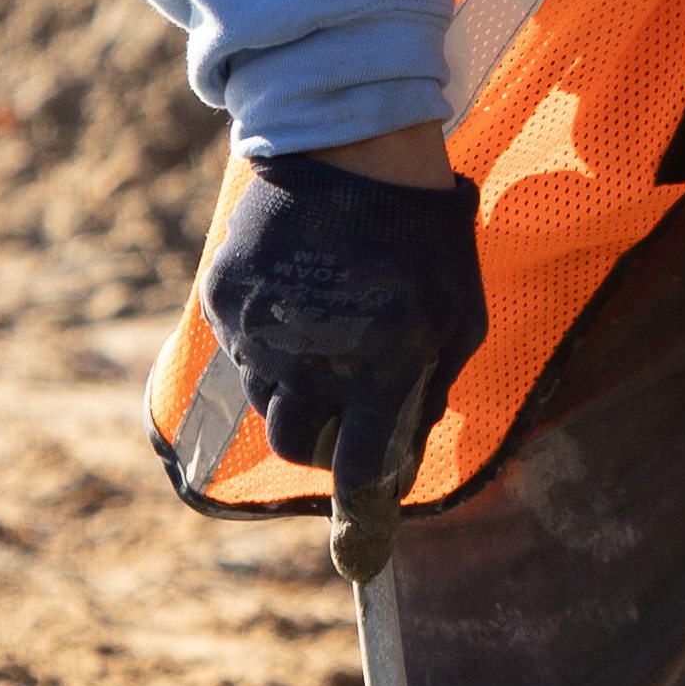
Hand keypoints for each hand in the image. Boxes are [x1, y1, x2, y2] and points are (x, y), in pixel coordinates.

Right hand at [197, 136, 486, 497]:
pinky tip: (299, 294)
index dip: (358, 505)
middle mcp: (311, 357)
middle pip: (294, 445)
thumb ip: (433, 389)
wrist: (354, 146)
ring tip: (327, 330)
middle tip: (341, 412)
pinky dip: (267, 340)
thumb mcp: (459, 314)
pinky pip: (241, 348)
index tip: (359, 540)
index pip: (355, 468)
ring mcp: (260, 328)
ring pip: (264, 397)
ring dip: (293, 387)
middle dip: (319, 442)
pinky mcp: (225, 297)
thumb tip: (404, 454)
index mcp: (380, 365)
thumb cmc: (424, 235)